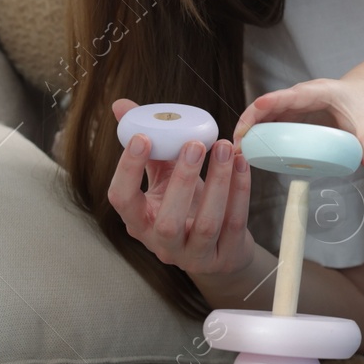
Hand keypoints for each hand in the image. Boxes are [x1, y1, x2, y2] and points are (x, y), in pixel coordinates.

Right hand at [105, 98, 255, 276]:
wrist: (220, 249)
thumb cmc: (187, 207)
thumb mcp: (164, 179)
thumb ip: (149, 146)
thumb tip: (122, 106)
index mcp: (139, 221)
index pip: (121, 200)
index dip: (128, 170)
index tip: (143, 137)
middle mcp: (162, 244)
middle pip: (167, 222)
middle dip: (182, 179)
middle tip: (194, 143)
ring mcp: (195, 255)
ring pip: (206, 224)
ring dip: (218, 183)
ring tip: (225, 148)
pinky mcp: (225, 256)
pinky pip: (234, 223)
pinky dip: (240, 191)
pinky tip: (242, 163)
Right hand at [233, 78, 363, 167]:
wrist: (355, 98)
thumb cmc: (358, 105)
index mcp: (317, 92)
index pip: (294, 95)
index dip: (276, 100)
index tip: (260, 105)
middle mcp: (299, 96)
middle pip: (269, 104)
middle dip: (251, 119)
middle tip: (239, 141)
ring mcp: (290, 105)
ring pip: (263, 113)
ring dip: (248, 128)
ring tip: (238, 150)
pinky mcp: (287, 115)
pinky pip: (267, 122)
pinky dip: (255, 134)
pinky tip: (248, 151)